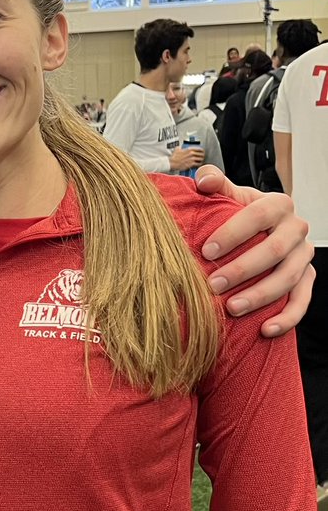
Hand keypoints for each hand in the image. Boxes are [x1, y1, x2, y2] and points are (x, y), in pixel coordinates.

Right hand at [169, 146, 204, 170]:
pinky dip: (199, 164)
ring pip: (201, 159)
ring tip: (201, 161)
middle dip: (202, 156)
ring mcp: (192, 159)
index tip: (202, 152)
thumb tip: (180, 147)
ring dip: (201, 160)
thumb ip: (180, 147)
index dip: (202, 151)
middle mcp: (191, 153)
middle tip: (202, 157)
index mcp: (189, 149)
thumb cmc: (174, 157)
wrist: (172, 163)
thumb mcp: (177, 149)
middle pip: (201, 154)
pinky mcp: (191, 164)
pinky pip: (198, 164)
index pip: (199, 149)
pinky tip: (198, 164)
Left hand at [194, 165, 313, 335]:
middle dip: (242, 269)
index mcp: (278, 204)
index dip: (232, 233)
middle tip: (212, 285)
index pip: (257, 216)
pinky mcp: (307, 279)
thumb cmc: (238, 212)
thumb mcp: (228, 196)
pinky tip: (266, 330)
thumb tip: (203, 180)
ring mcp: (304, 257)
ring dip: (260, 296)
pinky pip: (302, 301)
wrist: (260, 230)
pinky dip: (287, 318)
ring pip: (288, 278)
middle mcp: (296, 229)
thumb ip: (215, 184)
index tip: (206, 250)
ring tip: (232, 308)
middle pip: (274, 250)